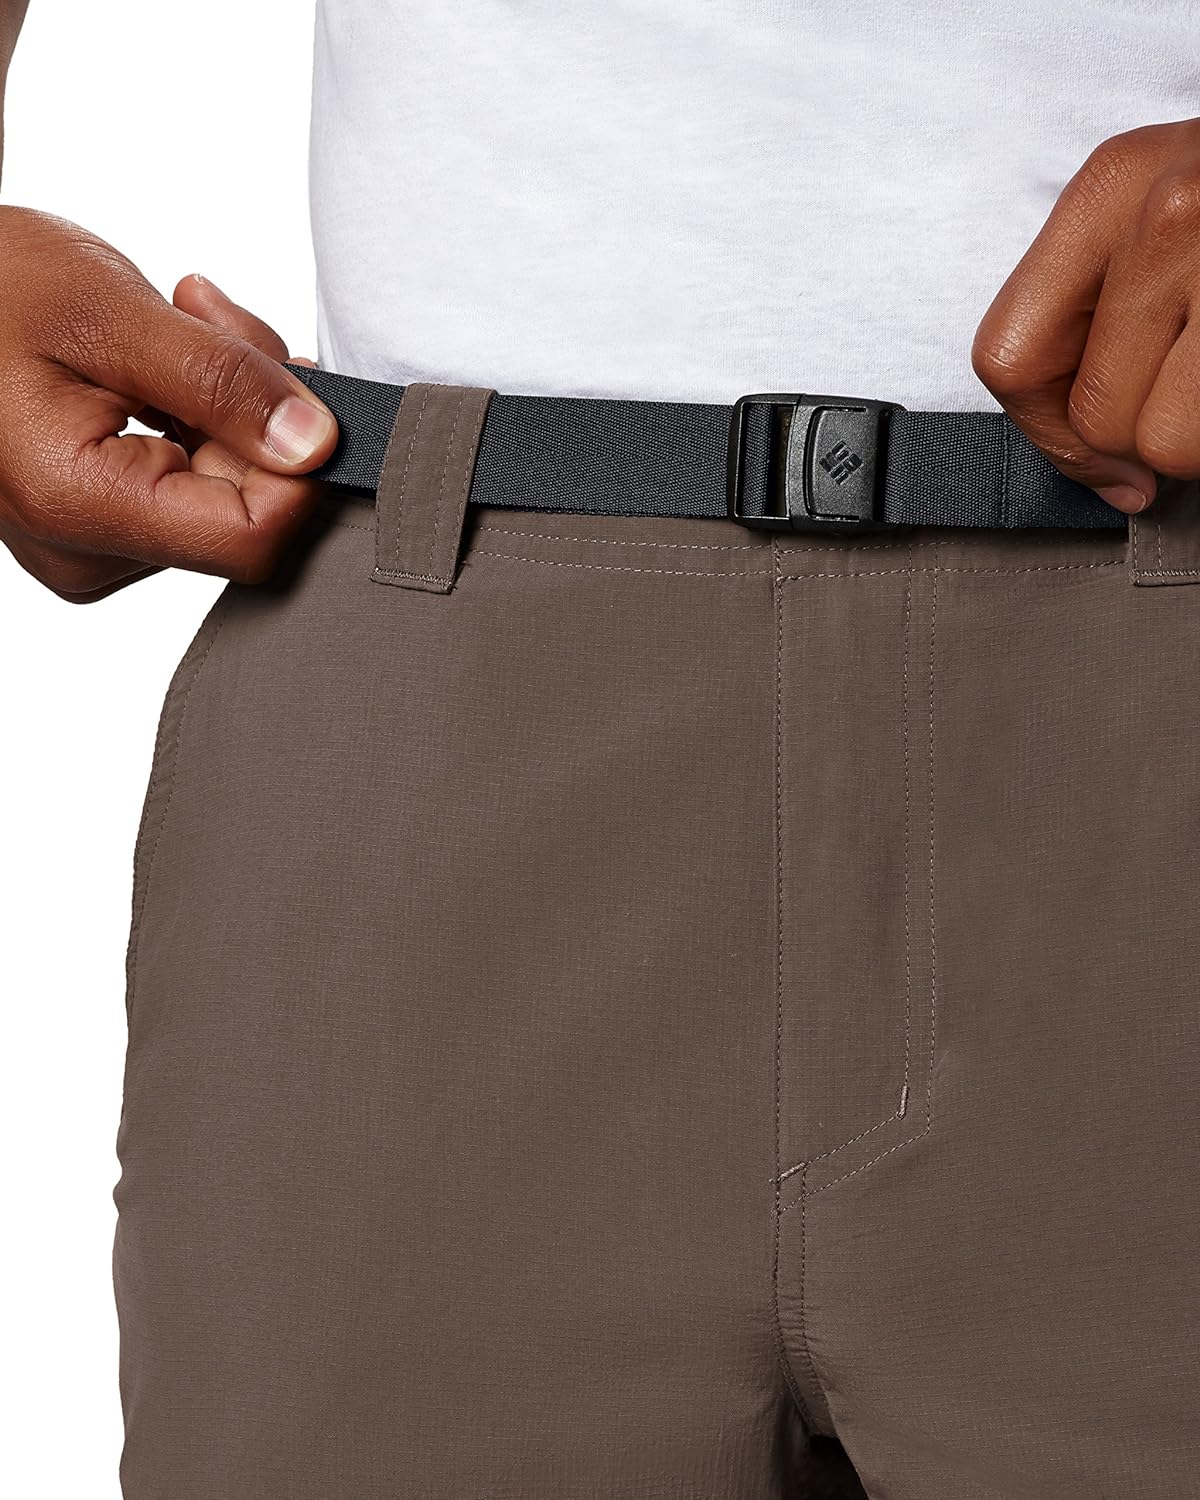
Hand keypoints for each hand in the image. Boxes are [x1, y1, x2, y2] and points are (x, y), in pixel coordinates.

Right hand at [0, 206, 336, 599]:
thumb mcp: (107, 310)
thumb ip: (221, 381)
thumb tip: (318, 445)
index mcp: (78, 508)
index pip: (251, 537)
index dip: (298, 467)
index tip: (291, 378)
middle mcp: (89, 554)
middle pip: (245, 513)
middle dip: (258, 413)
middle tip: (212, 314)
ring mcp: (97, 547)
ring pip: (228, 494)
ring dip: (231, 403)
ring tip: (178, 319)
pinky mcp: (107, 525)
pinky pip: (197, 485)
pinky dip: (206, 417)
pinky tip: (167, 360)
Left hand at [972, 119, 1199, 514]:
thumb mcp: (1162, 219)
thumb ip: (1103, 315)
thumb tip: (1102, 467)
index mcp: (1113, 185)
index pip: (1011, 355)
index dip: (1051, 433)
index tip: (1099, 459)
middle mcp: (1172, 213)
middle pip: (1098, 415)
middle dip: (1146, 436)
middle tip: (1197, 396)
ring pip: (1168, 442)